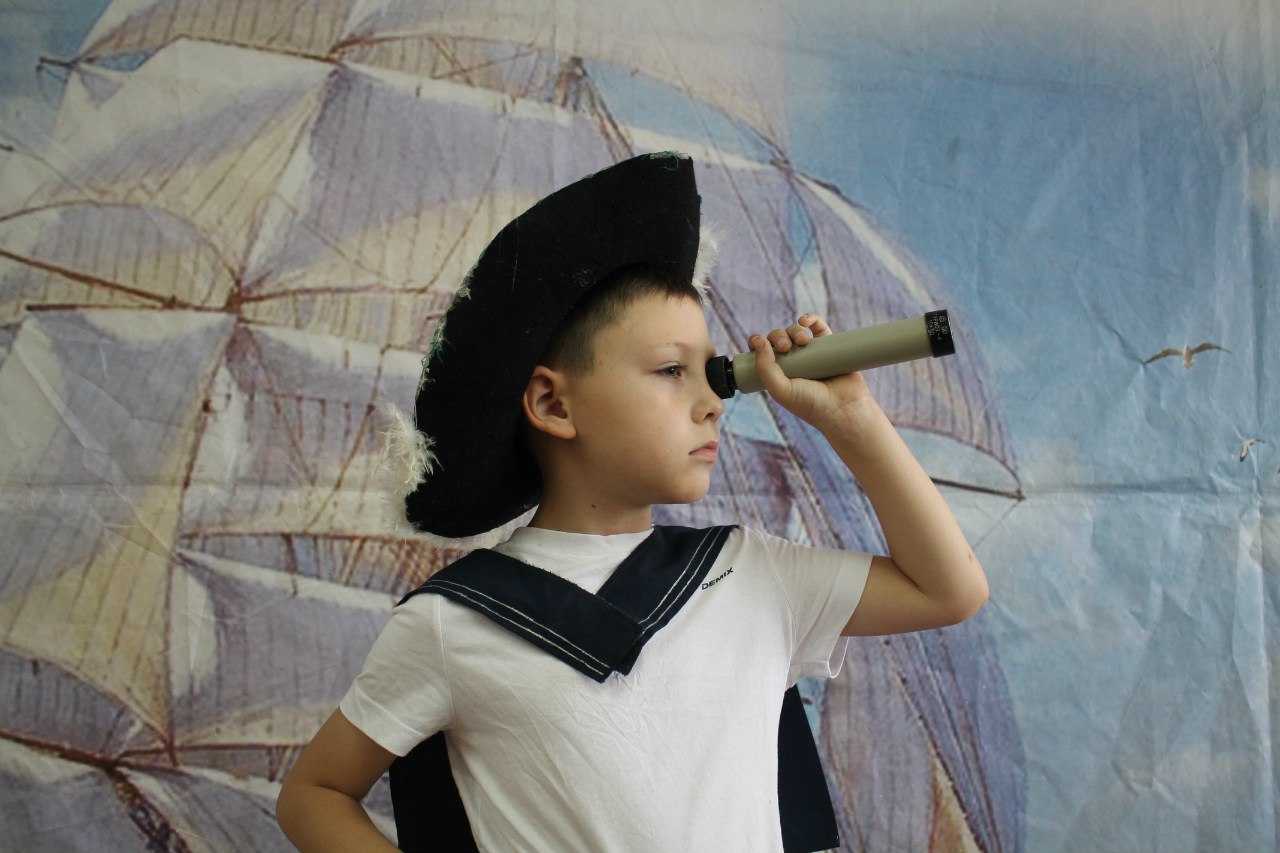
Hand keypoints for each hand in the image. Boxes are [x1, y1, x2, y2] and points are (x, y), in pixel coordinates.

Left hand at [748, 313, 874, 428]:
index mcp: (778, 374)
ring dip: (795, 329)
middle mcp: (794, 363)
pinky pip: (818, 326)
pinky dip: (811, 319)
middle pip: (779, 338)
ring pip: (797, 331)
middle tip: (785, 347)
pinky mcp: (831, 346)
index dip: (758, 343)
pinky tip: (805, 320)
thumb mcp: (781, 390)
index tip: (758, 341)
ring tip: (802, 340)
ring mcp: (812, 354)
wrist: (844, 408)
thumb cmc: (811, 404)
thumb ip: (765, 368)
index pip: (762, 352)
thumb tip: (758, 340)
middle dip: (778, 336)